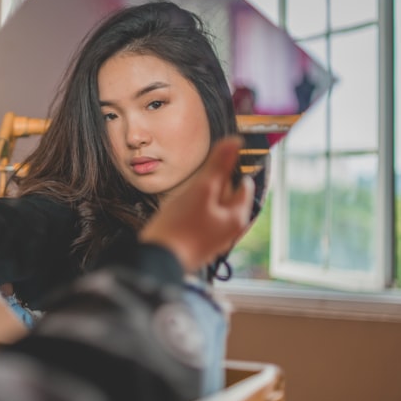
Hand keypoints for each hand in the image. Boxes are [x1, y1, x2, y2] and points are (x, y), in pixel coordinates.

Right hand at [138, 137, 254, 272]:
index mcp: (238, 216)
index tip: (206, 172)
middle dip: (208, 188)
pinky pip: (199, 220)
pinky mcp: (199, 243)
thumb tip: (235, 141)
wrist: (158, 259)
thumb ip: (219, 164)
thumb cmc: (179, 226)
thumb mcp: (201, 189)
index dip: (226, 173)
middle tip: (190, 191)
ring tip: (181, 204)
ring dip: (197, 200)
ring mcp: (215, 238)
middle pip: (226, 196)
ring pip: (211, 207)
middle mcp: (231, 230)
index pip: (243, 183)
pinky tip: (176, 216)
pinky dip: (190, 213)